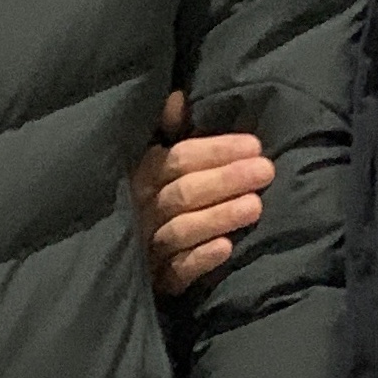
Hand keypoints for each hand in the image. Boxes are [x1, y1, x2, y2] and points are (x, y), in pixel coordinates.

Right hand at [129, 90, 274, 295]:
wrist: (112, 252)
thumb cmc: (146, 193)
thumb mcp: (150, 156)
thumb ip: (165, 130)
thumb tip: (179, 97)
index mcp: (141, 173)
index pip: (178, 158)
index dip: (216, 151)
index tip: (254, 145)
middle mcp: (142, 209)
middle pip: (185, 192)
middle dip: (226, 180)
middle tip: (266, 170)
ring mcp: (147, 245)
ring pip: (182, 229)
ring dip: (219, 216)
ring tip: (255, 206)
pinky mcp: (156, 280)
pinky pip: (176, 270)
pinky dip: (199, 259)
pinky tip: (226, 248)